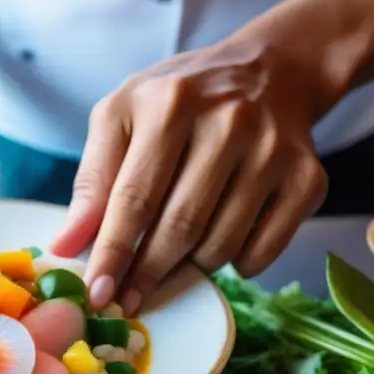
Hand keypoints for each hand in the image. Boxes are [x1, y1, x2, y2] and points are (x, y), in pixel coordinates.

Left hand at [49, 36, 329, 315]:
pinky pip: (262, 251)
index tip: (96, 293)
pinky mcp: (308, 178)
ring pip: (221, 246)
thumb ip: (93, 181)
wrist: (270, 72)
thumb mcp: (122, 118)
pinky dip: (237, 263)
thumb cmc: (179, 102)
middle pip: (179, 227)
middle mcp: (228, 122)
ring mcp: (273, 151)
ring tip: (176, 254)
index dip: (112, 253)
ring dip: (190, 267)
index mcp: (170, 103)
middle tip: (127, 301)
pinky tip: (223, 239)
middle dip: (146, 275)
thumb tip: (65, 246)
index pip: (134, 197)